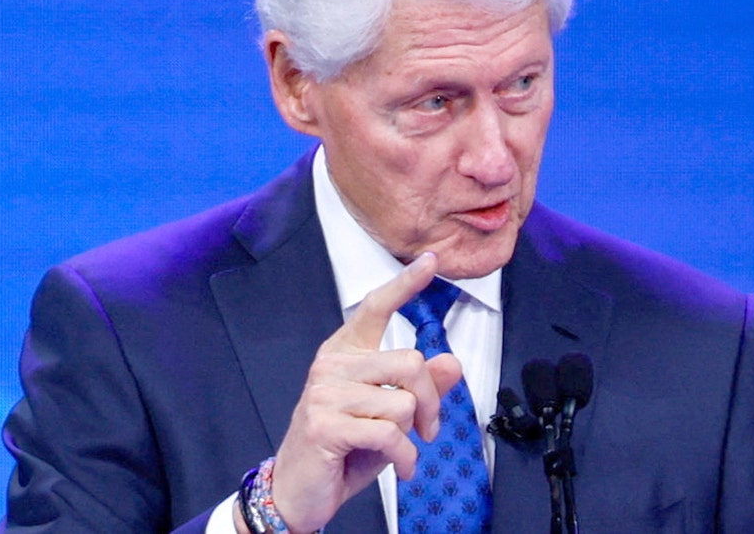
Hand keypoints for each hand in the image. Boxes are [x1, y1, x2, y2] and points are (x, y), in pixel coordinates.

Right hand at [267, 252, 462, 533]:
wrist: (300, 492)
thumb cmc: (346, 450)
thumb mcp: (391, 417)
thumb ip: (421, 389)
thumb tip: (452, 362)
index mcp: (345, 352)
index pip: (375, 307)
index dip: (405, 284)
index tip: (430, 261)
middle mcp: (331, 364)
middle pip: (410, 362)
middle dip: (430, 401)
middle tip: (428, 429)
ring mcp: (324, 393)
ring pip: (402, 401)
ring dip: (413, 435)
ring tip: (402, 451)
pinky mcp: (324, 424)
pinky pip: (389, 433)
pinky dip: (405, 458)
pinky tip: (402, 468)